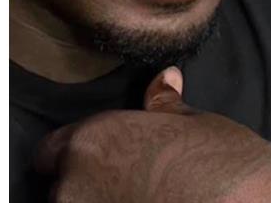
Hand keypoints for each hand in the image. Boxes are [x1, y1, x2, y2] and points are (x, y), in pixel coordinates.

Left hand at [35, 67, 270, 202]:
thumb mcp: (193, 123)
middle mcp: (75, 189)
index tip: (104, 161)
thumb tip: (163, 80)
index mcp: (92, 143)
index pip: (51, 152)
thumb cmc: (219, 162)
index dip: (78, 155)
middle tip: (131, 185)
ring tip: (145, 201)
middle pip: (63, 190)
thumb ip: (164, 107)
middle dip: (90, 187)